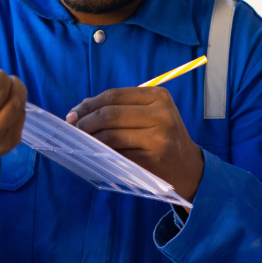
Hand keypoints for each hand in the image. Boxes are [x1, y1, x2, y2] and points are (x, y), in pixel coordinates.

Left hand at [66, 87, 202, 201]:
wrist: (189, 167)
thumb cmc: (163, 136)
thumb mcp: (151, 113)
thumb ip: (120, 107)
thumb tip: (79, 109)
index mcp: (159, 96)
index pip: (114, 96)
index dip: (88, 104)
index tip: (72, 113)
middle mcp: (161, 114)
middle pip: (110, 114)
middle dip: (85, 122)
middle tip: (72, 129)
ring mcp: (158, 138)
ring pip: (111, 135)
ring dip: (90, 139)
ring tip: (80, 142)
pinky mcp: (153, 160)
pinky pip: (118, 154)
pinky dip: (102, 154)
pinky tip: (95, 154)